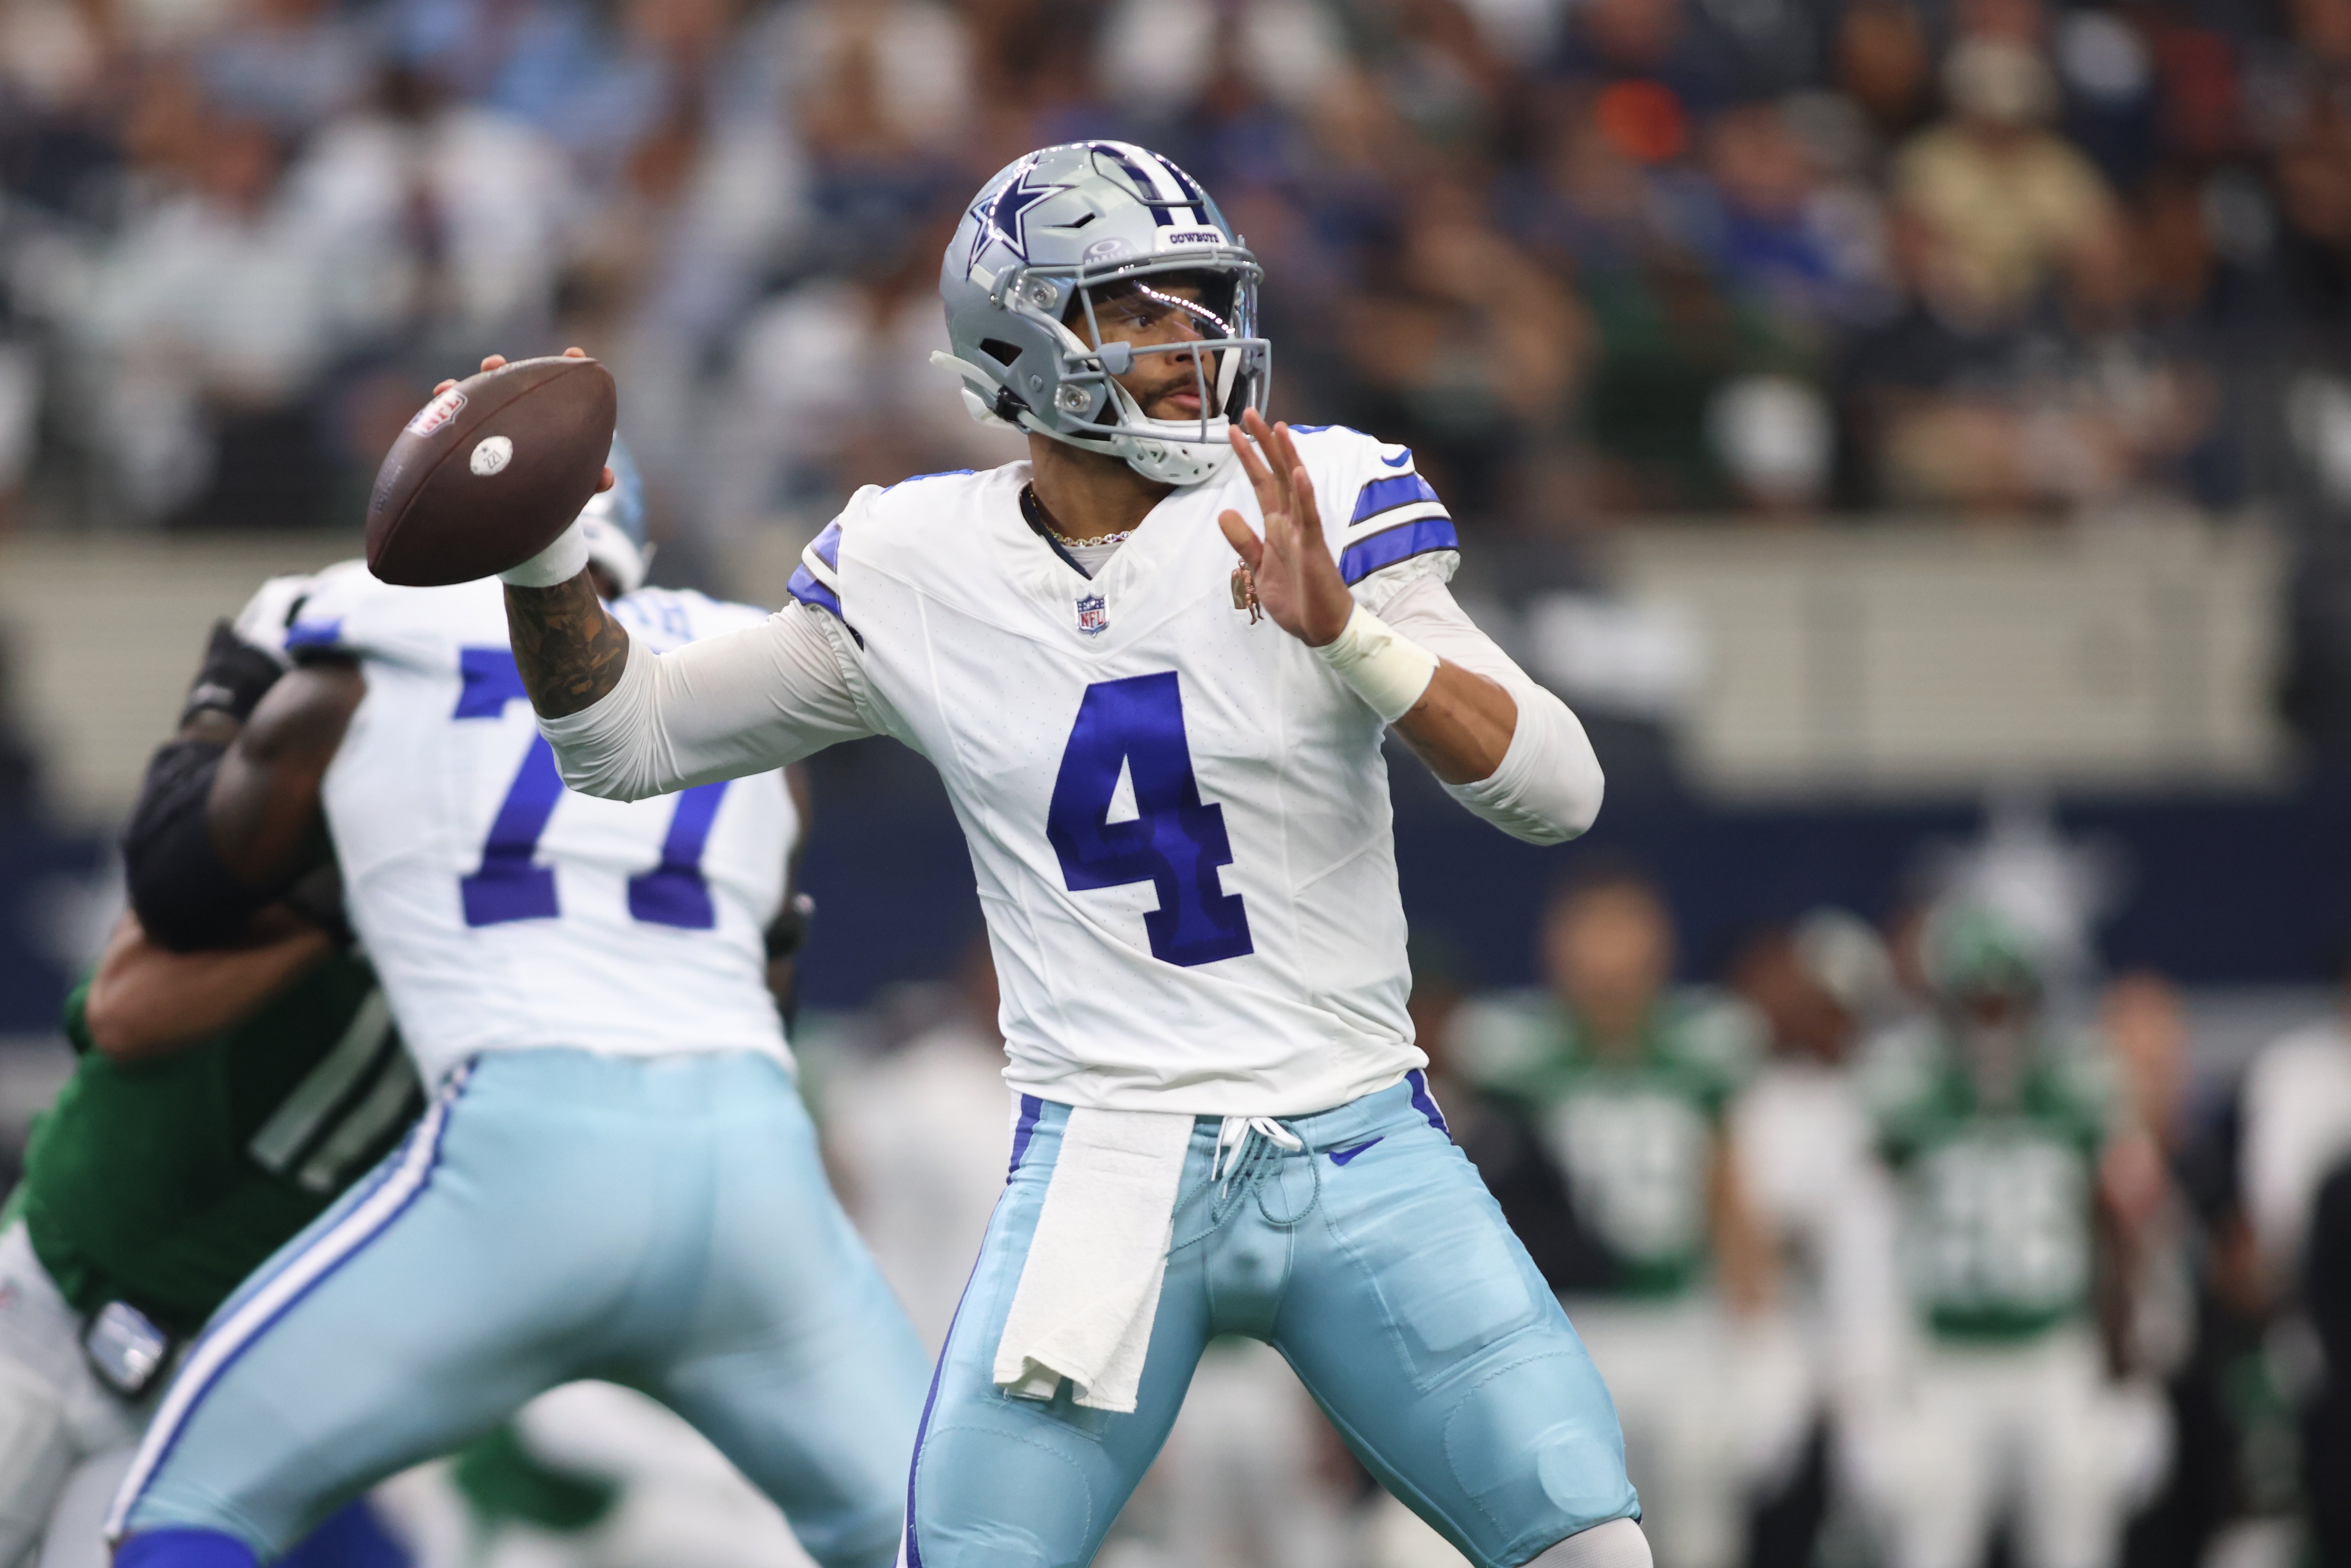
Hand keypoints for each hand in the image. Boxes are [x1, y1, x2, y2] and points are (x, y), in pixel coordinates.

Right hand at [436, 346, 613, 494]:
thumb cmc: (554, 490)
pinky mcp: (466, 440)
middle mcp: (515, 414)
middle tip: (493, 363)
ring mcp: (488, 424)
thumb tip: (607, 480)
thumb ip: (590, 481)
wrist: (524, 512)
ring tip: (449, 387)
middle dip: (500, 371)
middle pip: (507, 385)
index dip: (565, 367)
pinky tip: (437, 398)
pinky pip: (450, 424)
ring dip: (463, 389)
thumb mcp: (573, 486)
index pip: (555, 387)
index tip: (575, 353)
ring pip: (475, 400)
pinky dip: (442, 411)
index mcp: (545, 418)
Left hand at [1216, 409, 1353, 646]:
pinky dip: (1305, 495)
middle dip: (1264, 445)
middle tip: (1250, 413)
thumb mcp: (1258, 568)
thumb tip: (1224, 512)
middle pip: (1277, 475)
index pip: (1261, 484)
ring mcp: (1304, 532)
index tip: (1233, 432)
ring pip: (1295, 487)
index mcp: (1277, 526)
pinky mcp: (1314, 548)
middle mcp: (1291, 522)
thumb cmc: (1295, 599)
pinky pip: (1310, 517)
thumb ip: (1243, 541)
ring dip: (1287, 458)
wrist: (1319, 628)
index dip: (1248, 458)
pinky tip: (1301, 473)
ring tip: (1278, 428)